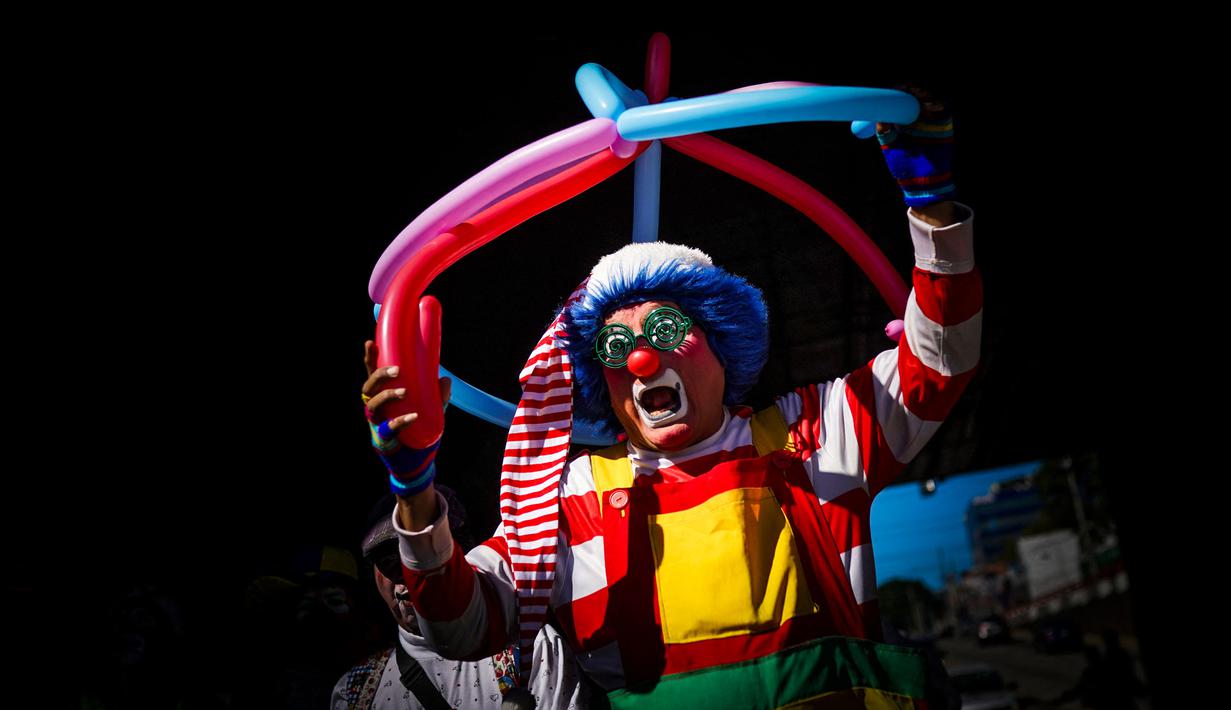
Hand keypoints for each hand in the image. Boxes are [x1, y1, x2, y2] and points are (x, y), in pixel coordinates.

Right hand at [363, 339, 451, 495]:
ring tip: (404, 391)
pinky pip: (387, 428)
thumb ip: (437, 396)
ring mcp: (377, 424)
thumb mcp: (431, 410)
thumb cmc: (418, 432)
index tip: (371, 342)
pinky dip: (400, 421)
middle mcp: (376, 408)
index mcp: (383, 396)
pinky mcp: (383, 440)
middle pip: (369, 387)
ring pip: (374, 405)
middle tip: (397, 371)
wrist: (417, 462)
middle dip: (379, 376)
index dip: (370, 359)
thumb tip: (445, 380)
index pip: (372, 374)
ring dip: (388, 396)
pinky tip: (413, 417)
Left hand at [876, 85, 955, 207]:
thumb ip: (885, 133)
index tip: (894, 89)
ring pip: (930, 100)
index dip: (898, 93)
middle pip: (916, 97)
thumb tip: (877, 118)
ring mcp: (932, 121)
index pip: (900, 102)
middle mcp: (917, 118)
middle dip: (911, 90)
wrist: (923, 183)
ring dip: (924, 95)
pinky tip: (929, 106)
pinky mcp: (944, 126)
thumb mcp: (891, 148)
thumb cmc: (904, 167)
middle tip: (905, 89)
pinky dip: (937, 105)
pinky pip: (943, 110)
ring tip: (917, 94)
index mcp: (902, 121)